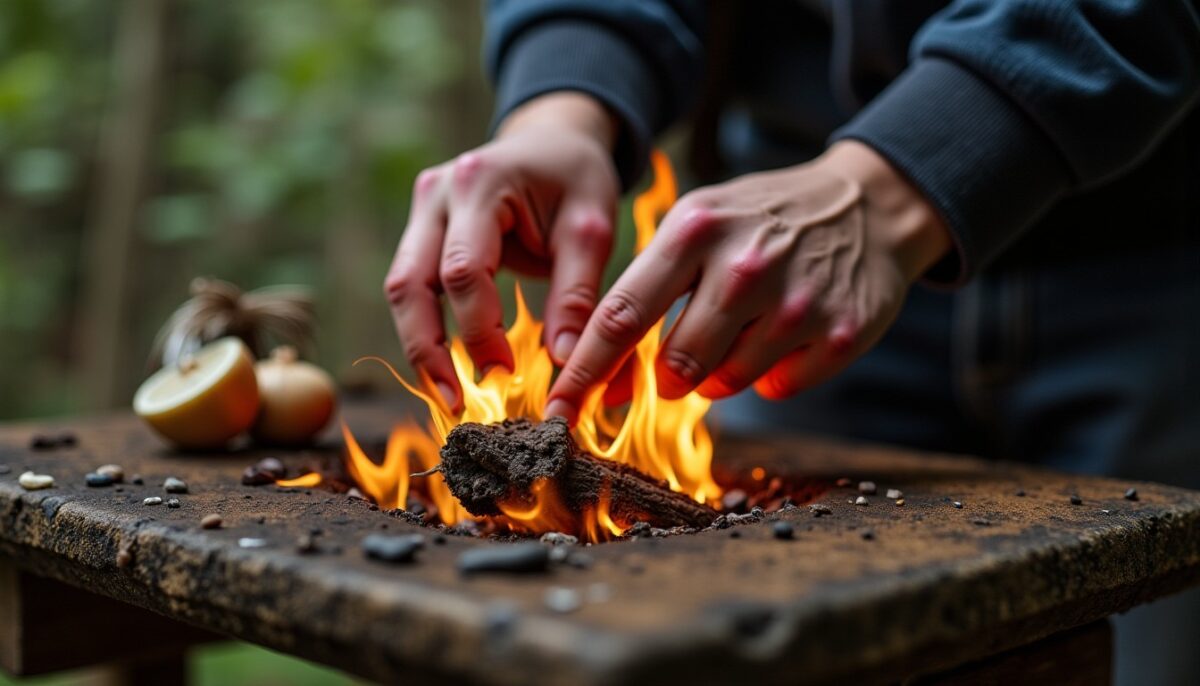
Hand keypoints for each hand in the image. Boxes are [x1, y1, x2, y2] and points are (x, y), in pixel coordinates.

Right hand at [384, 93, 619, 411]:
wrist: (554, 139)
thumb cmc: (577, 179)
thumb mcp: (591, 229)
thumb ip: (577, 294)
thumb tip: (566, 362)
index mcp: (479, 182)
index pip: (463, 271)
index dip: (478, 330)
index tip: (505, 374)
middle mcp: (437, 192)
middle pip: (410, 283)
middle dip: (429, 349)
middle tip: (456, 403)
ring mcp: (421, 207)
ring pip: (400, 287)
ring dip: (420, 344)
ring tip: (449, 395)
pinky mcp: (420, 227)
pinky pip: (411, 284)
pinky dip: (426, 326)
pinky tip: (447, 366)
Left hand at [545, 140, 950, 423]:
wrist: (866, 205)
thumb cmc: (761, 221)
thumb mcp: (698, 226)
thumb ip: (647, 292)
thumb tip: (600, 379)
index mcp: (695, 230)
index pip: (621, 316)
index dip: (584, 373)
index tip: (557, 410)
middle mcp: (744, 265)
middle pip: (675, 364)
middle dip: (667, 377)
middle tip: (681, 360)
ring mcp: (796, 301)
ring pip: (726, 383)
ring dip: (719, 375)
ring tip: (741, 331)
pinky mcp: (840, 333)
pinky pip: (778, 388)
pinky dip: (771, 374)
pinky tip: (784, 336)